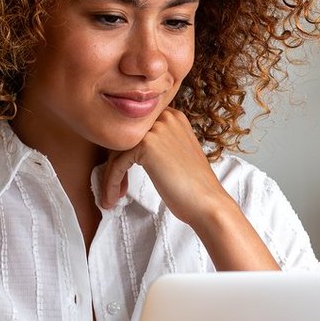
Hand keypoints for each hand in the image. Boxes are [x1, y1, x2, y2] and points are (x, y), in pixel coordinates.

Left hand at [98, 108, 231, 227]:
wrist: (208, 203)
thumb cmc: (194, 186)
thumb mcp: (177, 153)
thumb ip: (159, 144)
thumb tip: (128, 149)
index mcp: (173, 117)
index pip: (136, 130)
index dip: (124, 152)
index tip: (122, 175)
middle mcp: (165, 117)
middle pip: (123, 138)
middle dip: (115, 164)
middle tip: (117, 186)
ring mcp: (155, 129)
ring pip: (116, 151)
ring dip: (111, 177)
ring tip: (112, 197)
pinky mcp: (146, 145)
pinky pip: (117, 164)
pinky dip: (111, 183)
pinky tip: (112, 198)